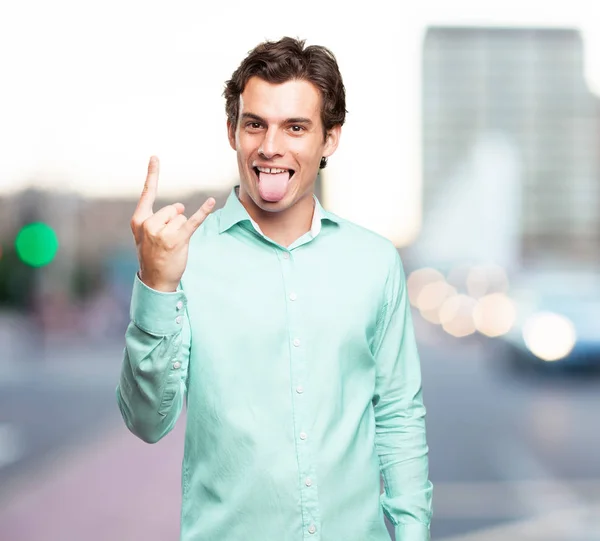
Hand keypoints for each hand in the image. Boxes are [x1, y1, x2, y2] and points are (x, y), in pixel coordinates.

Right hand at [130, 156, 214, 291]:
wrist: (155, 279)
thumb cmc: (152, 255)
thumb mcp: (146, 235)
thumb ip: (159, 217)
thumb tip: (180, 207)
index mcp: (139, 221)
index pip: (147, 193)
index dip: (153, 174)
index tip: (155, 157)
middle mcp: (149, 225)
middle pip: (173, 208)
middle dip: (175, 221)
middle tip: (167, 240)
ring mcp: (163, 233)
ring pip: (183, 217)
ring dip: (182, 229)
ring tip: (173, 245)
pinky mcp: (178, 239)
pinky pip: (193, 221)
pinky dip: (203, 211)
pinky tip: (211, 202)